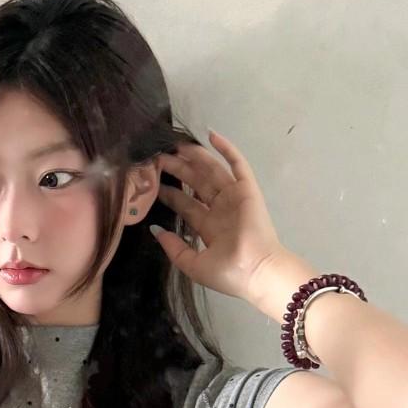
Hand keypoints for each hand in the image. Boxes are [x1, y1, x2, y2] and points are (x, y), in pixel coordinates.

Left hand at [151, 129, 286, 302]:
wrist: (255, 271)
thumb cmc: (227, 273)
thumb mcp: (192, 264)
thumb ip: (174, 247)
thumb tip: (155, 230)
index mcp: (210, 228)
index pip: (186, 205)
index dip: (169, 193)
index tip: (152, 182)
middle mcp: (221, 210)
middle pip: (196, 184)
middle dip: (179, 170)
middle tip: (160, 157)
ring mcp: (235, 198)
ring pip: (212, 171)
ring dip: (196, 157)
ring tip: (177, 145)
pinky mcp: (248, 190)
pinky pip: (237, 164)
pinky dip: (226, 149)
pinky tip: (211, 135)